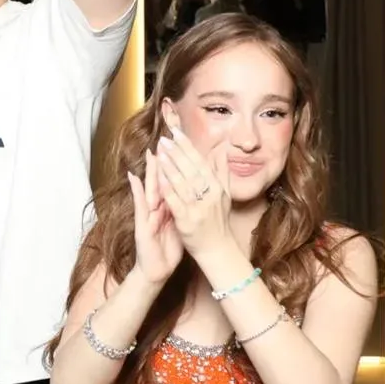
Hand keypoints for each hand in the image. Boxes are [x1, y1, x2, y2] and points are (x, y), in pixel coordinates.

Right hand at [127, 149, 183, 287]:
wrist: (157, 269)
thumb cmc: (168, 245)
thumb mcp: (179, 222)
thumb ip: (181, 204)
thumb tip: (191, 189)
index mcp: (167, 205)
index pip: (172, 181)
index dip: (175, 164)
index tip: (180, 146)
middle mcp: (156, 206)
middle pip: (160, 180)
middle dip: (163, 161)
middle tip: (164, 140)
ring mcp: (146, 213)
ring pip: (149, 188)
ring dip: (149, 170)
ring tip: (150, 152)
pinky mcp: (141, 223)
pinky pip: (139, 204)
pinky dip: (136, 190)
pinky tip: (132, 177)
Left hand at [156, 128, 232, 259]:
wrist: (217, 249)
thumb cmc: (219, 221)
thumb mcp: (225, 195)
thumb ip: (222, 173)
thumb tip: (222, 151)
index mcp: (217, 187)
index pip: (200, 162)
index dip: (187, 146)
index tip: (176, 133)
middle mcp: (209, 195)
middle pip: (191, 169)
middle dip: (176, 152)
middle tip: (164, 139)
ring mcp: (198, 208)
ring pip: (183, 183)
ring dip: (171, 167)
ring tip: (159, 153)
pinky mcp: (188, 221)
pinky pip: (176, 202)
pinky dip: (168, 190)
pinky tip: (159, 180)